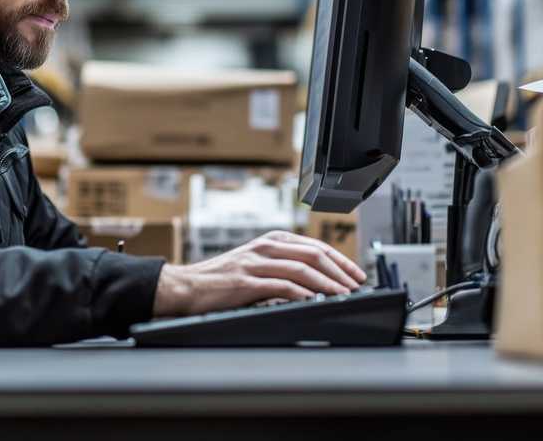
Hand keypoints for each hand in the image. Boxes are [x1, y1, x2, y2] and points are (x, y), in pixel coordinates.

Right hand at [152, 230, 366, 316]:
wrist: (186, 287)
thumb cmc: (221, 282)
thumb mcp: (255, 267)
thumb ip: (282, 269)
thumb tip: (316, 285)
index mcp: (270, 241)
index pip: (314, 246)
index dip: (340, 260)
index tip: (356, 274)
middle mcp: (264, 247)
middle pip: (312, 254)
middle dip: (340, 271)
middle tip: (356, 286)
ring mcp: (255, 263)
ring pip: (301, 269)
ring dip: (327, 284)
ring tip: (343, 295)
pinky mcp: (246, 281)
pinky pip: (281, 286)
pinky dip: (302, 294)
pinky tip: (315, 302)